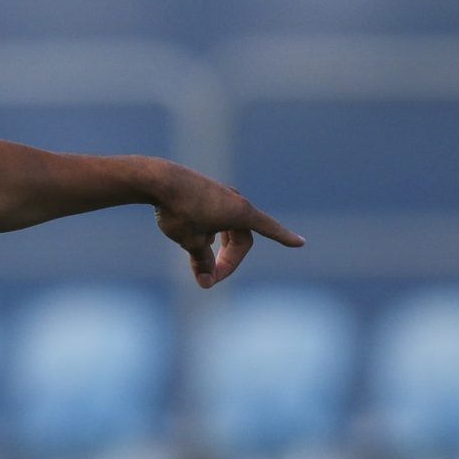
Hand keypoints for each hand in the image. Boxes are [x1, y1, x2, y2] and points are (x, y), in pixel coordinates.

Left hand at [151, 163, 303, 288]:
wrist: (157, 179)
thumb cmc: (178, 211)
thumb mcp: (191, 242)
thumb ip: (202, 262)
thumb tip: (206, 280)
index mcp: (240, 212)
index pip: (269, 229)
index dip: (284, 238)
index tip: (300, 243)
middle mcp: (235, 200)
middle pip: (240, 239)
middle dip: (227, 262)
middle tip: (207, 278)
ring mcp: (221, 194)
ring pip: (226, 228)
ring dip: (216, 248)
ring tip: (197, 256)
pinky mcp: (205, 191)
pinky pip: (214, 217)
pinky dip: (207, 232)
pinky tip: (190, 232)